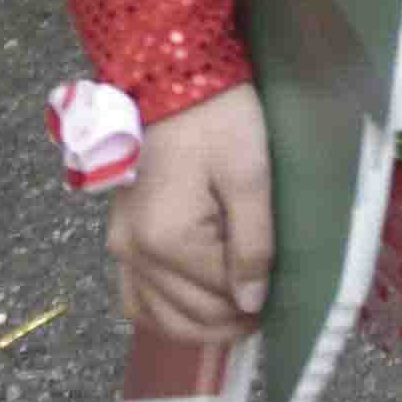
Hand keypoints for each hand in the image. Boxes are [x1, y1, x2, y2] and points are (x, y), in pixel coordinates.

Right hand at [110, 81, 272, 354]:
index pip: (219, 301)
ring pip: (158, 318)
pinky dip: (165, 312)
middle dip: (231, 320)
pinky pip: (134, 297)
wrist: (170, 76)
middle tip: (267, 304)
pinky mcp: (118, 237)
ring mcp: (120, 248)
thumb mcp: (249, 176)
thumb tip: (251, 304)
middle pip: (189, 317)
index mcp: (167, 239)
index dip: (255, 306)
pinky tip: (193, 305)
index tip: (283, 296)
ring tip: (237, 310)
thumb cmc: (217, 118)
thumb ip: (251, 245)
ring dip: (199, 325)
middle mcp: (133, 252)